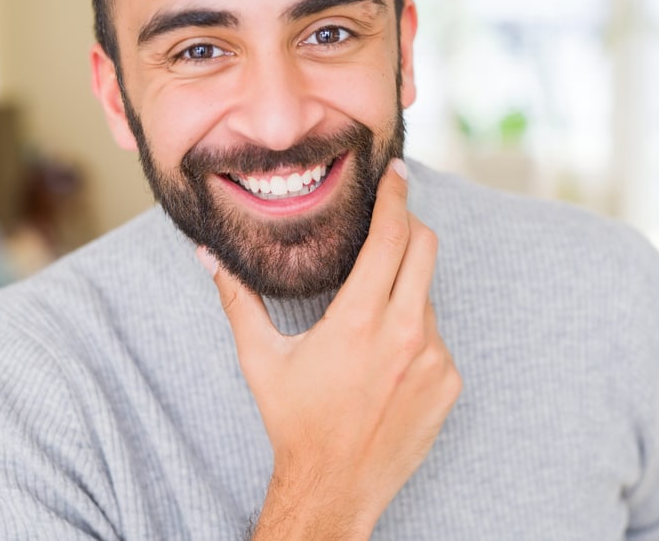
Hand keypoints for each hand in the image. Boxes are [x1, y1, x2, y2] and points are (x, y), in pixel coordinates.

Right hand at [201, 159, 461, 538]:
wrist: (335, 486)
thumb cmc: (295, 421)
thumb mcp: (261, 359)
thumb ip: (238, 300)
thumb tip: (209, 257)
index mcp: (360, 320)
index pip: (390, 236)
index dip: (395, 197)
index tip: (396, 173)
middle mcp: (405, 333)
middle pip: (425, 249)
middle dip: (409, 227)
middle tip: (389, 225)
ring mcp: (434, 359)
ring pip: (427, 296)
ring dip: (404, 291)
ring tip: (369, 323)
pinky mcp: (449, 382)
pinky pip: (437, 337)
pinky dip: (415, 334)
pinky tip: (385, 363)